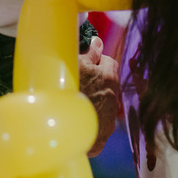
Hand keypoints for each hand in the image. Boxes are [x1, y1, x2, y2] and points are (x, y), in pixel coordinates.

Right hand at [78, 36, 118, 156]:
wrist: (63, 127)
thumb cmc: (69, 90)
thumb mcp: (77, 63)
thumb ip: (91, 52)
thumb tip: (98, 41)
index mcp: (109, 78)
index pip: (110, 63)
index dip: (98, 62)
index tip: (86, 65)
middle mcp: (113, 99)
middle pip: (109, 85)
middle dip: (97, 82)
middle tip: (79, 82)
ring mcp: (109, 119)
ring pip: (104, 104)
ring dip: (94, 101)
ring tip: (76, 102)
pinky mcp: (101, 136)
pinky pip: (99, 124)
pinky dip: (90, 121)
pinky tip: (77, 120)